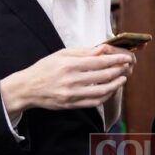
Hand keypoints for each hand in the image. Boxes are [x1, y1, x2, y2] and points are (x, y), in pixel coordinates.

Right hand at [0, 46, 132, 113]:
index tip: (126, 58)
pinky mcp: (71, 104)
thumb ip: (83, 52)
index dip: (115, 60)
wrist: (27, 88)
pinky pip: (94, 102)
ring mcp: (72, 94)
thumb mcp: (61, 54)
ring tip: (122, 78)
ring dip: (115, 85)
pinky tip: (111, 90)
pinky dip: (105, 96)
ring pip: (101, 91)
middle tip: (127, 67)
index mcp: (69, 64)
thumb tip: (102, 49)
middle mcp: (71, 80)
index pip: (99, 62)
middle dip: (118, 71)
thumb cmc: (45, 68)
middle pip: (102, 76)